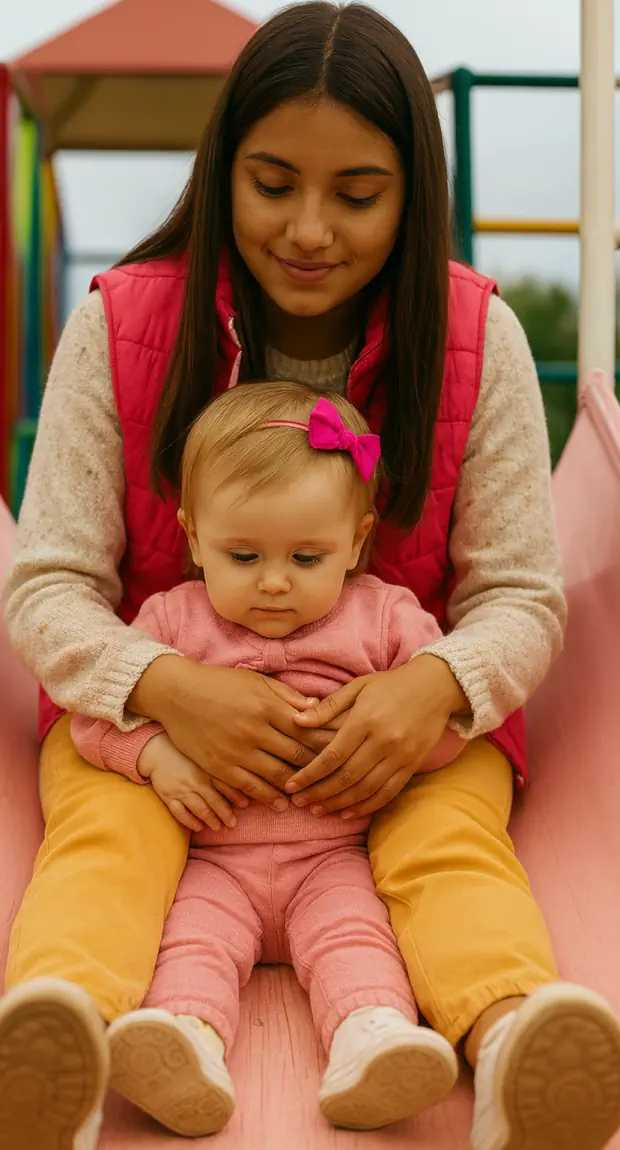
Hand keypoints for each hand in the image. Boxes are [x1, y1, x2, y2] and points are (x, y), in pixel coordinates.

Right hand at [130, 657, 322, 809]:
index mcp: (267, 706)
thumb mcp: (256, 681)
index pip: (306, 730)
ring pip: (275, 776)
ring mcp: (236, 751)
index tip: (338, 753)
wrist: (177, 694)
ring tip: (310, 796)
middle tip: (332, 779)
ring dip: (295, 788)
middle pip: (295, 755)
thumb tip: (316, 708)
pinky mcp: (219, 766)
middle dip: (316, 768)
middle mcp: (254, 730)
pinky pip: (248, 787)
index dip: (324, 744)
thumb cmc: (220, 683)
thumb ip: (287, 696)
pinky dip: (267, 796)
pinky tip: (280, 803)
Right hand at [138, 733, 249, 831]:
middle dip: (226, 814)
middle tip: (233, 823)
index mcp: (206, 768)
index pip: (225, 785)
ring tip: (218, 827)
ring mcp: (181, 789)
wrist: (156, 750)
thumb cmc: (185, 753)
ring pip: (199, 809)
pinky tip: (198, 827)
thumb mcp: (204, 755)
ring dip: (211, 820)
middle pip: (214, 800)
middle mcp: (195, 780)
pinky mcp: (168, 796)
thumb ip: (220, 766)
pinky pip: (180, 813)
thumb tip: (241, 778)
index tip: (245, 805)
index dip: (236, 796)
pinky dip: (190, 822)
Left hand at [288, 655, 467, 817]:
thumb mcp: (358, 686)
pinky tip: (349, 812)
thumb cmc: (391, 684)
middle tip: (299, 802)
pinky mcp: (413, 765)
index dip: (309, 775)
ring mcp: (400, 755)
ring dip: (339, 804)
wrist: (437, 686)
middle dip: (319, 793)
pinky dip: (367, 806)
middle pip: (346, 777)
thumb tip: (297, 721)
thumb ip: (328, 706)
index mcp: (365, 719)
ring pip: (365, 789)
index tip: (292, 786)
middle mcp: (383, 740)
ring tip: (319, 810)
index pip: (332, 755)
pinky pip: (387, 793)